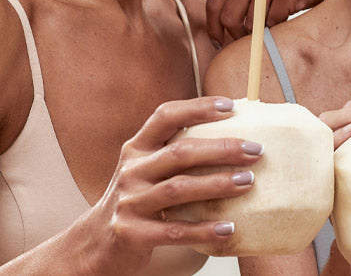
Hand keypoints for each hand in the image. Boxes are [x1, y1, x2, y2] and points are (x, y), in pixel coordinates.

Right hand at [72, 97, 262, 273]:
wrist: (95, 243)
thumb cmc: (136, 200)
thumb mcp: (146, 170)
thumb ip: (176, 153)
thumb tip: (233, 139)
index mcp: (137, 149)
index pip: (165, 116)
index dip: (198, 108)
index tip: (231, 107)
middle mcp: (131, 171)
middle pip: (179, 153)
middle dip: (221, 149)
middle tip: (255, 150)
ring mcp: (130, 202)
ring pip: (178, 189)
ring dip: (217, 184)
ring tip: (248, 182)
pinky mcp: (132, 233)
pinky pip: (173, 231)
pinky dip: (203, 229)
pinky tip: (228, 228)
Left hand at [205, 0, 342, 46]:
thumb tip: (220, 24)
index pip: (213, 3)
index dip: (213, 27)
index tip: (217, 40)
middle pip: (228, 17)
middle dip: (235, 34)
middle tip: (243, 40)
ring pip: (250, 24)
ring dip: (259, 31)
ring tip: (269, 22)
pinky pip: (273, 23)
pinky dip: (277, 25)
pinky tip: (285, 13)